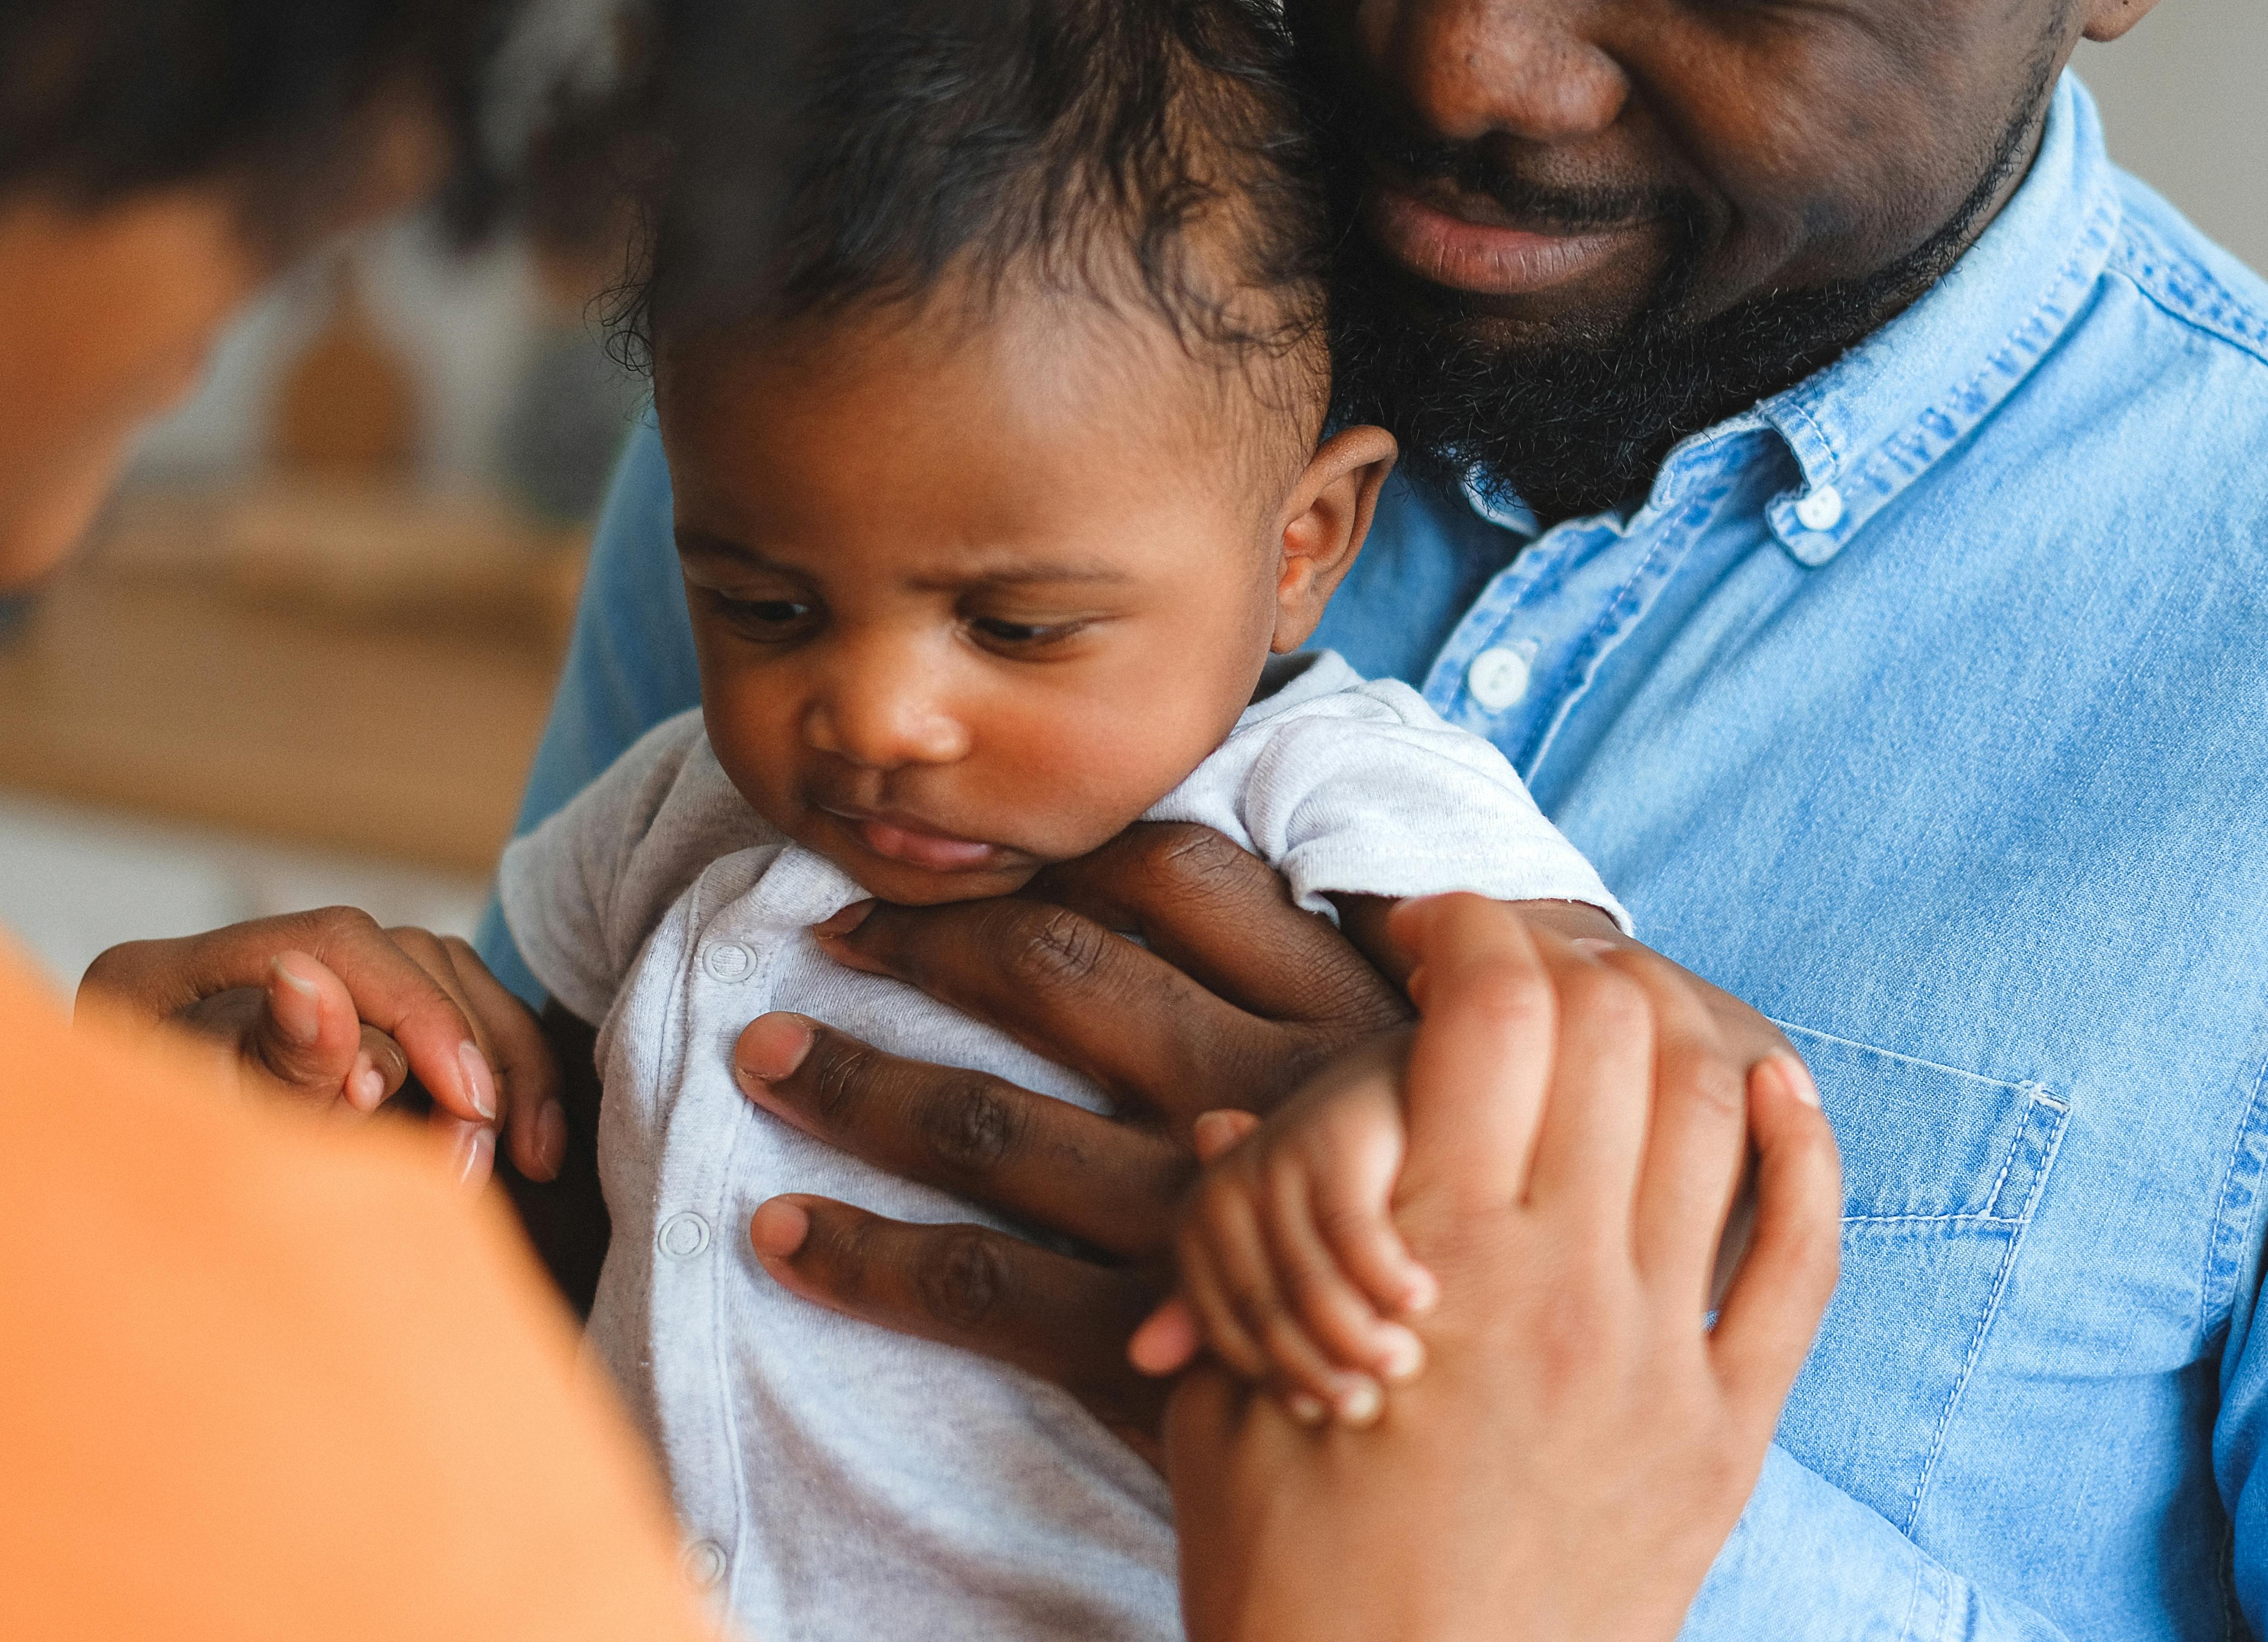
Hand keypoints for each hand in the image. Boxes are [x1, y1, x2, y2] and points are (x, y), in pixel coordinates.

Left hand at [75, 908, 565, 1186]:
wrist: (142, 1299)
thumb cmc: (163, 1231)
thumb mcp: (219, 1148)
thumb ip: (272, 1066)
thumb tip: (308, 980)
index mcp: (159, 979)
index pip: (331, 943)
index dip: (420, 1013)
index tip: (474, 1106)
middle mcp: (223, 968)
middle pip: (400, 954)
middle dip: (468, 1051)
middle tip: (494, 1152)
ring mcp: (286, 992)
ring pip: (444, 975)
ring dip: (502, 1064)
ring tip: (527, 1158)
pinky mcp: (339, 1031)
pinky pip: (449, 1017)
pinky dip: (495, 1073)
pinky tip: (521, 1141)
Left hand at [735, 823, 1412, 1450]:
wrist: (1503, 1413)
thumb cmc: (1474, 1218)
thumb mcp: (1475, 1073)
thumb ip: (1406, 974)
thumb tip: (1365, 882)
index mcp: (1335, 1009)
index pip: (1170, 876)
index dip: (1050, 854)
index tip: (969, 856)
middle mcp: (1257, 1093)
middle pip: (1052, 975)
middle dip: (922, 939)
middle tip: (827, 931)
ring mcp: (1193, 1217)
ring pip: (983, 1122)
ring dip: (852, 1084)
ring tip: (764, 1057)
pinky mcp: (1147, 1338)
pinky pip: (972, 1284)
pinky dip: (860, 1259)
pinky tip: (782, 1239)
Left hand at [1127, 1035, 1433, 1426]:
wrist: (1403, 1088)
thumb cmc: (1341, 1185)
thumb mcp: (1278, 1249)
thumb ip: (1217, 1304)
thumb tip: (1139, 1361)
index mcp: (1199, 1226)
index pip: (1227, 1336)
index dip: (1278, 1381)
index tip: (1325, 1413)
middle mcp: (1221, 1193)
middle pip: (1268, 1317)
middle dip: (1322, 1371)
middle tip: (1373, 1402)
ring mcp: (1272, 1165)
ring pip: (1311, 1288)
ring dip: (1362, 1336)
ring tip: (1406, 1360)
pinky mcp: (1328, 1146)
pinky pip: (1356, 1240)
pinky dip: (1390, 1278)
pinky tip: (1424, 1298)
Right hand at [1166, 894, 1843, 1641]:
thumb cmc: (1293, 1582)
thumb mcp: (1230, 1399)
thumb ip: (1241, 1252)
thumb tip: (1231, 1132)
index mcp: (1440, 1258)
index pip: (1495, 1006)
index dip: (1466, 927)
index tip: (1429, 927)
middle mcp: (1569, 1283)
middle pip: (1614, 1029)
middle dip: (1561, 961)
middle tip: (1514, 969)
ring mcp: (1663, 1356)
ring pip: (1711, 1114)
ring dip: (1670, 1031)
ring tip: (1614, 1013)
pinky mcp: (1727, 1433)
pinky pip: (1801, 1260)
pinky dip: (1801, 1153)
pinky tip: (1769, 1089)